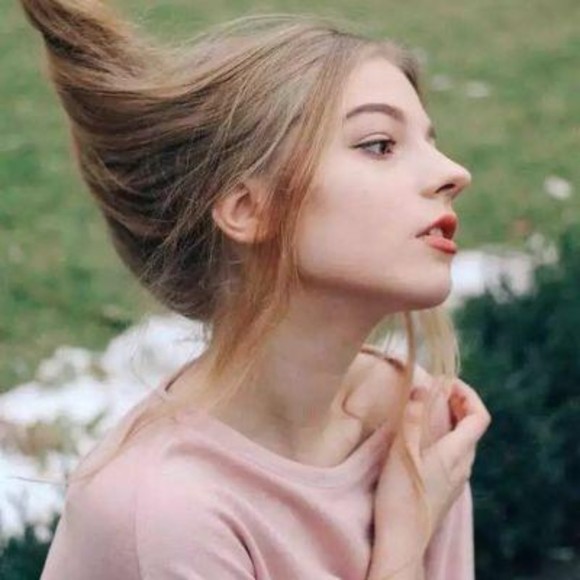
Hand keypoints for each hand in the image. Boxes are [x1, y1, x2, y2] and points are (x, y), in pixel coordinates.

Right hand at [369, 378, 490, 577]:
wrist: (402, 541)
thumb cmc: (401, 496)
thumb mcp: (403, 452)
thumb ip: (413, 419)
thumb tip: (422, 387)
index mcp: (456, 453)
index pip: (479, 417)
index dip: (468, 395)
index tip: (447, 382)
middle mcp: (463, 465)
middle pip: (472, 428)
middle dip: (458, 404)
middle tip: (437, 390)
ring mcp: (456, 480)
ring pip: (463, 442)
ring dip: (451, 420)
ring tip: (428, 410)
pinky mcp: (446, 489)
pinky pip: (454, 455)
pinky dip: (445, 437)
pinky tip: (424, 440)